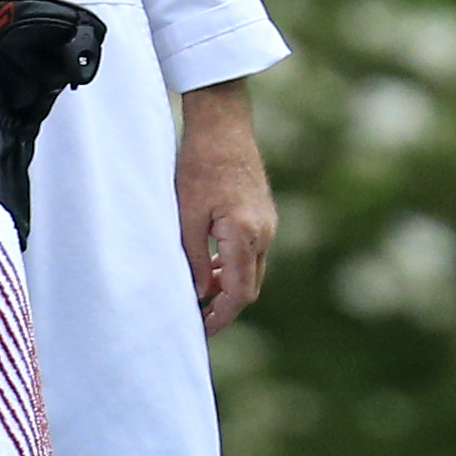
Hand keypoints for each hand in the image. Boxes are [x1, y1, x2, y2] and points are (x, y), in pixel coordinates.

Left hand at [175, 79, 276, 335]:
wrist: (223, 125)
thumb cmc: (199, 166)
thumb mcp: (187, 217)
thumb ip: (195, 260)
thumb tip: (198, 295)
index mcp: (245, 235)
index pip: (239, 293)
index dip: (221, 318)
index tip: (201, 330)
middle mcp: (264, 232)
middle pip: (249, 286)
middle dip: (225, 306)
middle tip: (197, 318)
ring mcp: (268, 223)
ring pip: (252, 270)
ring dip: (229, 285)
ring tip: (199, 290)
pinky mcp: (264, 214)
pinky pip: (253, 252)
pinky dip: (234, 265)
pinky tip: (211, 263)